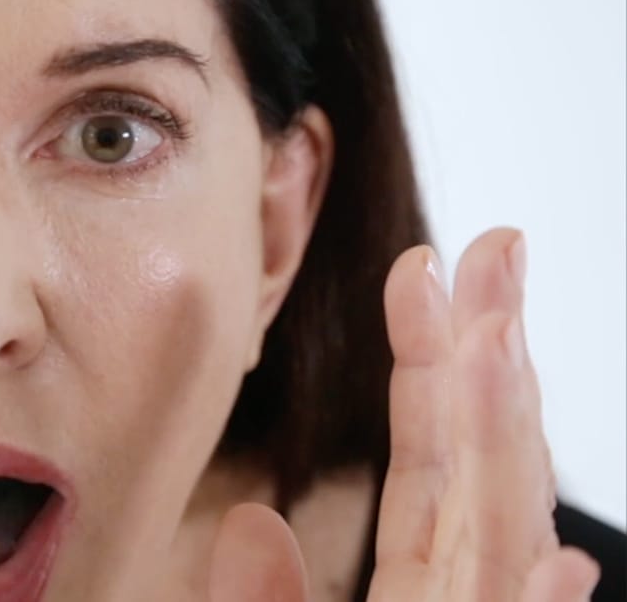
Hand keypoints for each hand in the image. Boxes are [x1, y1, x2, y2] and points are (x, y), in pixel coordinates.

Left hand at [206, 229, 600, 600]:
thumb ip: (266, 594)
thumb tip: (249, 520)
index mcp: (423, 578)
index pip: (429, 452)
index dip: (428, 359)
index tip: (418, 266)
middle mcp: (468, 589)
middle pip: (483, 461)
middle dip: (490, 352)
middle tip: (495, 243)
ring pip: (502, 533)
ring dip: (504, 435)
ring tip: (495, 338)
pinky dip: (540, 599)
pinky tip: (561, 556)